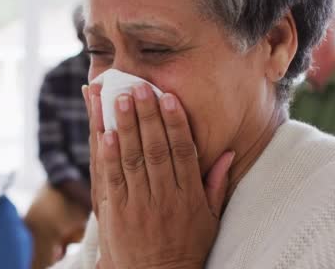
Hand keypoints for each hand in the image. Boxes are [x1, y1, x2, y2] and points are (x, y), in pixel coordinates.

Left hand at [83, 83, 233, 268]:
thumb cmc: (187, 247)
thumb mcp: (210, 219)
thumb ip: (216, 184)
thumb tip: (229, 152)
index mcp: (189, 195)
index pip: (182, 151)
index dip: (175, 122)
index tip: (169, 98)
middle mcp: (164, 197)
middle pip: (156, 148)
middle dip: (147, 115)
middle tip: (139, 87)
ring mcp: (139, 204)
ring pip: (133, 158)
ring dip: (125, 126)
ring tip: (119, 98)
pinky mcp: (116, 212)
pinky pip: (113, 178)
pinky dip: (108, 154)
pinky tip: (105, 132)